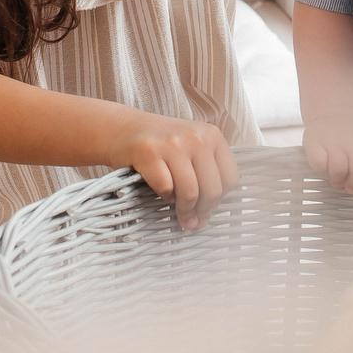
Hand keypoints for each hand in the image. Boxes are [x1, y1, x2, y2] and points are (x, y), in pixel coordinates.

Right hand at [107, 113, 237, 231]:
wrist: (121, 128)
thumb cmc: (160, 144)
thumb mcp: (191, 146)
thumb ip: (206, 170)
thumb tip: (212, 210)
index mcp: (212, 135)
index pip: (230, 178)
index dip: (220, 201)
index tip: (208, 211)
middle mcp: (196, 136)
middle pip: (212, 189)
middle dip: (203, 212)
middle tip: (193, 223)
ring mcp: (172, 143)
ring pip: (190, 192)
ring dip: (184, 210)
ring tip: (180, 217)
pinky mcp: (149, 152)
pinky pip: (165, 188)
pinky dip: (165, 197)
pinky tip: (162, 193)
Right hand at [304, 110, 352, 194]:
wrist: (332, 108)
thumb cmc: (352, 131)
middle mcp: (352, 143)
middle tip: (350, 186)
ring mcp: (333, 143)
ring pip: (339, 169)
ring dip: (338, 180)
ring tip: (337, 180)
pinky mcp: (314, 144)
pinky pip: (319, 164)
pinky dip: (322, 171)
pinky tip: (324, 168)